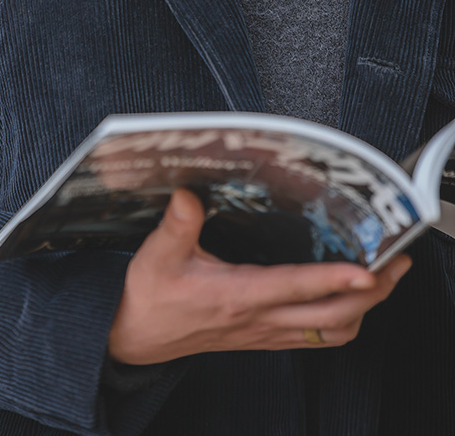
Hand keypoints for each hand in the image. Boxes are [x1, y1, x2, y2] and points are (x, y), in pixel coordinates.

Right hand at [108, 188, 411, 364]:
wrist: (136, 338)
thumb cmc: (149, 297)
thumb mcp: (156, 255)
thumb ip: (176, 224)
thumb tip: (188, 193)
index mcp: (236, 295)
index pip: (296, 287)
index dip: (335, 278)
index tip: (368, 267)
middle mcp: (258, 318)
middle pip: (333, 316)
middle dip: (372, 292)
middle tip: (397, 264)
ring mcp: (265, 333)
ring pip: (332, 332)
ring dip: (365, 310)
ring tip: (383, 282)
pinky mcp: (263, 338)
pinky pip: (316, 340)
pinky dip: (343, 324)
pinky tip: (346, 305)